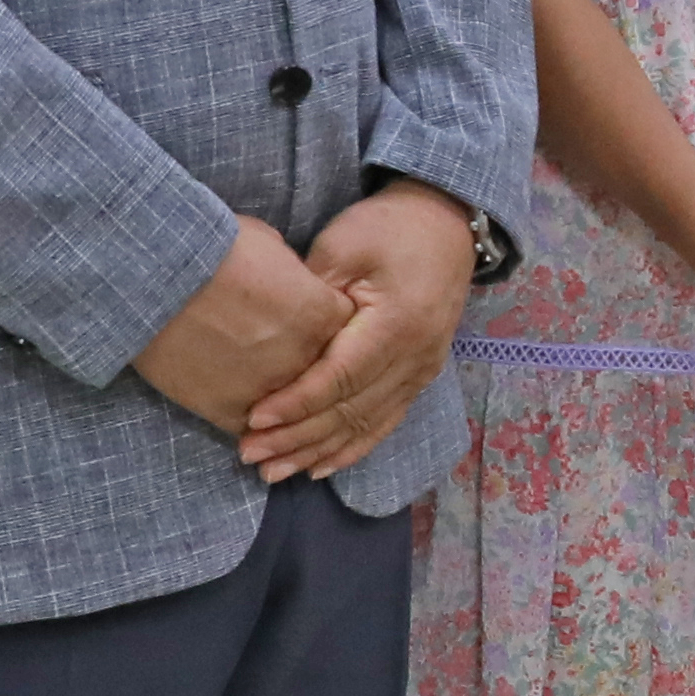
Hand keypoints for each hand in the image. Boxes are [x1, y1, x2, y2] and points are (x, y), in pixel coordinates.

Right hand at [137, 211, 348, 457]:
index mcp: (322, 314)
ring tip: (269, 401)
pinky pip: (255, 430)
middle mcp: (305, 358)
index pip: (347, 330)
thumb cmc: (210, 250)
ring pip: (293, 411)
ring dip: (285, 406)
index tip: (313, 324)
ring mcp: (271, 391)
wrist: (152, 280)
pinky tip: (247, 418)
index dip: (329, 327)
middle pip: (324, 373)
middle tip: (287, 360)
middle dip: (311, 367)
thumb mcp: (268, 246)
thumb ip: (293, 274)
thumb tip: (292, 283)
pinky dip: (252, 424)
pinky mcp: (232, 412)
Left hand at [247, 180, 477, 477]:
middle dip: (297, 437)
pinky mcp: (421, 376)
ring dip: (318, 451)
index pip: (340, 378)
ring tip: (274, 471)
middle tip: (250, 453)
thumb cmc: (386, 228)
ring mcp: (423, 371)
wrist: (444, 224)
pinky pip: (385, 422)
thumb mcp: (341, 246)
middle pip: (351, 411)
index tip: (254, 418)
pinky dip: (351, 448)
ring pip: (366, 425)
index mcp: (397, 325)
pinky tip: (319, 467)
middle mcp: (416, 358)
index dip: (296, 403)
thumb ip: (311, 298)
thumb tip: (272, 343)